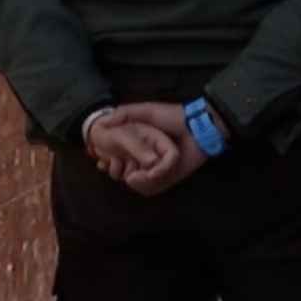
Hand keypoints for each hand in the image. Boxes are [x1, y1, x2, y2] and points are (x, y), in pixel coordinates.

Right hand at [97, 102, 215, 196]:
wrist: (200, 127)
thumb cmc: (174, 117)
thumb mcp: (147, 111)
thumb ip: (126, 114)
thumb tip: (103, 122)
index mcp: (142, 146)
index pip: (120, 160)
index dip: (109, 162)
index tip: (101, 161)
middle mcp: (148, 159)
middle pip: (126, 173)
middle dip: (118, 172)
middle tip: (112, 169)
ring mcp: (158, 170)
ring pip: (138, 183)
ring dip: (134, 179)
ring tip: (132, 174)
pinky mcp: (169, 178)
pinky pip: (152, 188)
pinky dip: (147, 184)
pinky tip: (143, 175)